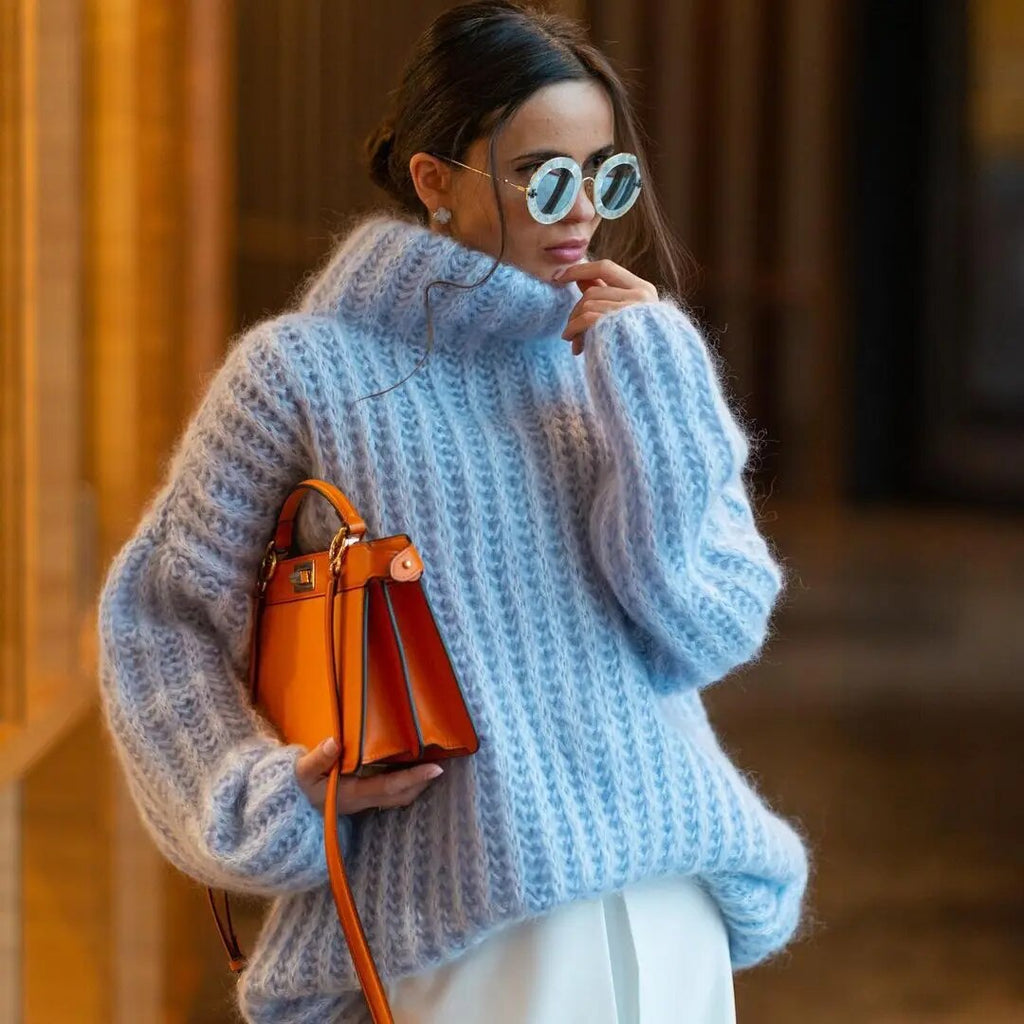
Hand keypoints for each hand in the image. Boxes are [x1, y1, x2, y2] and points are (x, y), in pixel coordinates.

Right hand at [296, 736, 443, 814]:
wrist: (292, 805)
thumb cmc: (301, 785)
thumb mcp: (303, 771)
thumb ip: (318, 758)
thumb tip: (334, 741)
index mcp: (353, 793)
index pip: (390, 786)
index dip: (414, 778)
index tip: (436, 769)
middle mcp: (365, 801)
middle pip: (402, 795)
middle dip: (424, 782)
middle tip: (445, 761)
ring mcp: (367, 802)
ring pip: (401, 798)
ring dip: (419, 784)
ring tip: (435, 765)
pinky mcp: (366, 799)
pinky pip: (394, 795)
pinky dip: (408, 784)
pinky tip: (415, 769)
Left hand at [554, 259, 659, 355]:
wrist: (656, 374)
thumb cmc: (638, 346)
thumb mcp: (624, 316)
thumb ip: (605, 296)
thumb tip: (579, 278)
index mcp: (643, 289)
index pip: (605, 268)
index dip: (580, 270)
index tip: (559, 277)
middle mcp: (640, 296)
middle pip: (591, 292)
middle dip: (575, 310)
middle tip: (569, 330)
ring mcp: (631, 310)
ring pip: (587, 304)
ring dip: (573, 323)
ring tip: (572, 339)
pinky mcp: (619, 325)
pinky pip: (587, 318)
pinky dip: (574, 329)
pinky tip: (574, 345)